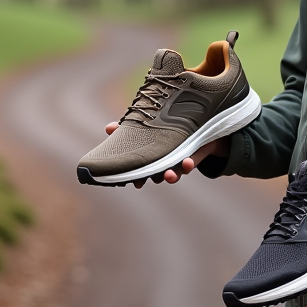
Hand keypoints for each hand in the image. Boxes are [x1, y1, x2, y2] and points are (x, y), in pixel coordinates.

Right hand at [103, 122, 229, 188]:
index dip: (136, 177)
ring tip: (168, 175)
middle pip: (156, 175)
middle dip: (151, 177)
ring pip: (173, 174)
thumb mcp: (147, 124)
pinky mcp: (192, 157)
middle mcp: (163, 163)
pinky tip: (187, 162)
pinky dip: (188, 165)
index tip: (134, 182)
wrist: (198, 125)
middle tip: (145, 181)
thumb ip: (128, 127)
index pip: (141, 170)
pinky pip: (190, 165)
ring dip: (171, 176)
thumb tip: (108, 128)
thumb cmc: (165, 127)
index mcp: (151, 157)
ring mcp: (177, 162)